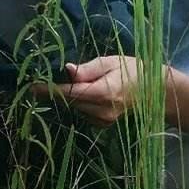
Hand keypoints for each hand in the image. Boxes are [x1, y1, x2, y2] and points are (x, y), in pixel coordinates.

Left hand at [42, 55, 156, 126]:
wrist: (155, 92)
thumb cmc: (134, 71)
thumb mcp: (111, 62)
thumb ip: (88, 69)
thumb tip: (67, 70)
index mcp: (103, 93)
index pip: (70, 93)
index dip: (50, 91)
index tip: (32, 88)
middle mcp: (102, 111)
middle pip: (71, 101)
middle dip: (61, 91)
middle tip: (55, 78)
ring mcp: (103, 121)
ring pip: (76, 108)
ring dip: (73, 97)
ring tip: (86, 83)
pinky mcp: (104, 125)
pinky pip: (84, 113)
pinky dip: (82, 103)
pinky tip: (92, 94)